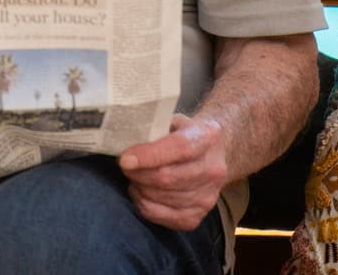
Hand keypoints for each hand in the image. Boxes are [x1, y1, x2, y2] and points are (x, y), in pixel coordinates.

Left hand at [117, 113, 228, 230]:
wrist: (212, 154)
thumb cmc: (184, 134)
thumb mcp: (173, 120)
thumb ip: (153, 127)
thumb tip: (124, 137)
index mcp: (208, 137)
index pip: (179, 148)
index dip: (149, 155)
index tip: (125, 159)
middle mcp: (213, 169)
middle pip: (167, 177)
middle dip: (138, 173)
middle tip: (125, 165)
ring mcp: (208, 196)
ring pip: (162, 198)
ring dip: (140, 188)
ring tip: (134, 176)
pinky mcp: (198, 216)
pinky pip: (162, 217)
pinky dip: (144, 204)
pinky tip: (141, 191)